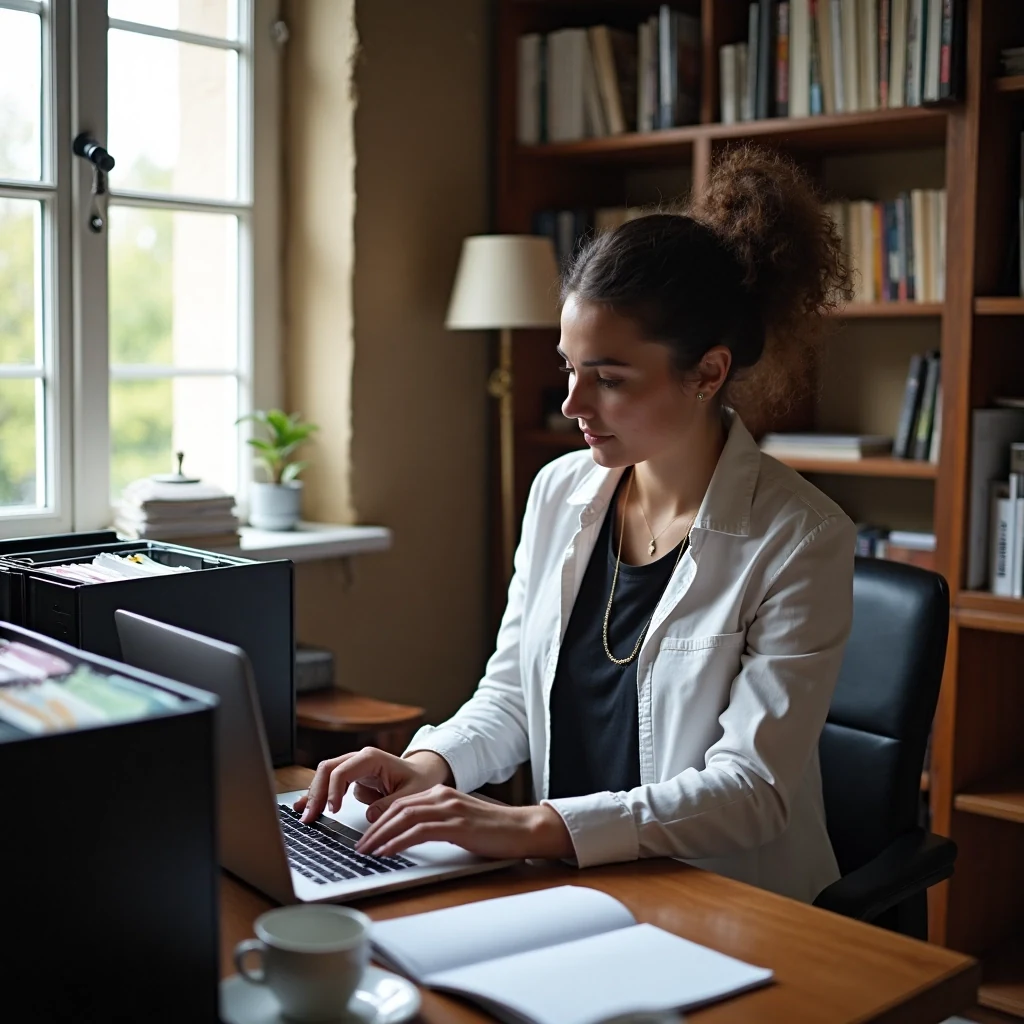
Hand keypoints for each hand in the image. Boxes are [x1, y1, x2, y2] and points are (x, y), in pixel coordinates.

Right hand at [293, 747, 452, 823]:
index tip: (333, 810)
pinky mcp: (351, 778)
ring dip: (313, 795)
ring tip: (303, 814)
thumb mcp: (412, 793)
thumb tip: (370, 816)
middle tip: (309, 816)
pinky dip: (319, 795)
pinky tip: (306, 807)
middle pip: (327, 770)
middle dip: (316, 793)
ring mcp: (353, 767)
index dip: (334, 790)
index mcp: (372, 758)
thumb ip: (391, 804)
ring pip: (324, 776)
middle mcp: (359, 759)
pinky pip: (329, 784)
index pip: (343, 771)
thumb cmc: (420, 780)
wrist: (424, 774)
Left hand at [354, 786, 574, 860]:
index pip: (400, 804)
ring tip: (366, 851)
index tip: (365, 837)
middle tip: (359, 847)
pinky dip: (399, 841)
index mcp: (441, 794)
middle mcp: (442, 796)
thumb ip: (436, 824)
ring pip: (404, 817)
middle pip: (397, 809)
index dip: (379, 820)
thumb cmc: (493, 831)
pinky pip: (419, 831)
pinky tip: (387, 852)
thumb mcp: (459, 823)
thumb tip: (409, 838)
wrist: (523, 829)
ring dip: (381, 836)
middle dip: (374, 828)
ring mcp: (450, 809)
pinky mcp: (457, 825)